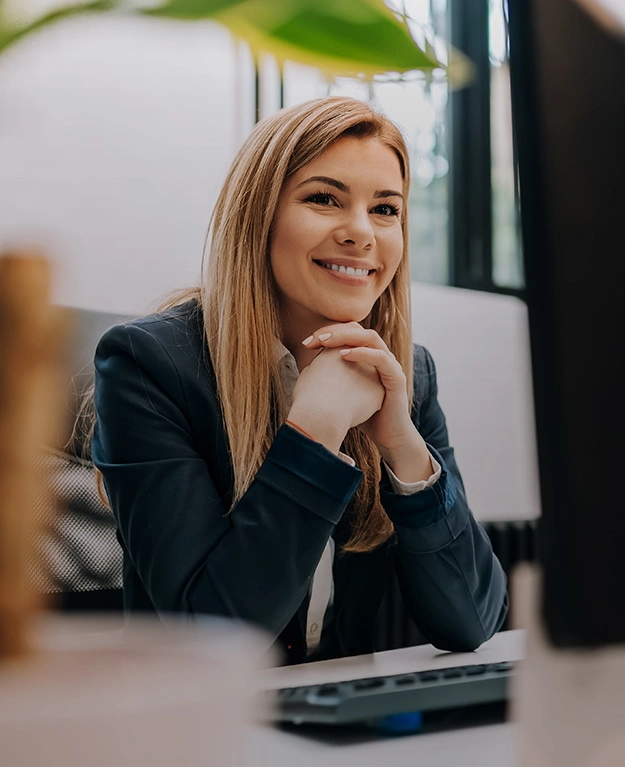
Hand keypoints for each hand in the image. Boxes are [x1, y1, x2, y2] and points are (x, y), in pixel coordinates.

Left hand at [300, 323, 431, 481]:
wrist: (386, 437)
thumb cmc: (361, 415)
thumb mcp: (341, 392)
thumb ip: (330, 377)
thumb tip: (305, 369)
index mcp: (366, 356)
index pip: (347, 332)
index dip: (326, 333)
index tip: (306, 343)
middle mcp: (379, 356)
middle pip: (358, 330)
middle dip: (334, 331)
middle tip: (314, 339)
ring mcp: (390, 365)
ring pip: (371, 338)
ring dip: (346, 337)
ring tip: (326, 342)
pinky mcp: (396, 378)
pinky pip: (381, 358)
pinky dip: (363, 353)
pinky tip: (344, 355)